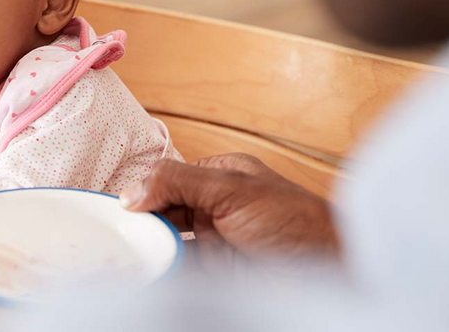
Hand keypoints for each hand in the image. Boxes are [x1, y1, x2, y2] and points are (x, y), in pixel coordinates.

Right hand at [121, 154, 338, 266]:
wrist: (330, 272)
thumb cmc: (296, 221)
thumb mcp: (232, 188)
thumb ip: (179, 182)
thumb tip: (132, 192)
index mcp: (222, 175)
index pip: (169, 178)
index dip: (144, 191)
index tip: (119, 208)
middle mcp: (216, 206)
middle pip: (165, 210)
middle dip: (142, 220)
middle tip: (117, 233)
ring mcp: (216, 241)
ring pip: (170, 241)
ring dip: (149, 246)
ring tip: (124, 253)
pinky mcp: (218, 274)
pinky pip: (181, 270)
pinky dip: (162, 271)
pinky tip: (145, 271)